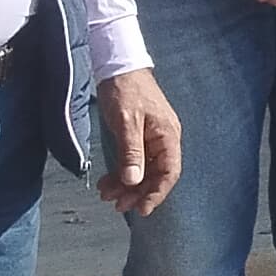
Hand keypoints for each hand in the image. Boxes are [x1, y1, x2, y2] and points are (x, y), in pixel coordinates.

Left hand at [96, 71, 182, 217]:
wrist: (119, 66)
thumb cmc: (125, 90)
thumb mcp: (126, 122)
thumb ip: (131, 153)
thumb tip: (134, 182)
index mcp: (167, 135)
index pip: (169, 172)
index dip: (156, 193)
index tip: (141, 209)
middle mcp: (164, 139)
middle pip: (156, 175)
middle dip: (137, 192)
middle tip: (117, 205)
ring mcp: (152, 138)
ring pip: (143, 170)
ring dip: (126, 185)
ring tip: (106, 194)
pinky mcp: (139, 136)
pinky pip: (134, 161)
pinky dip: (122, 173)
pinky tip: (108, 181)